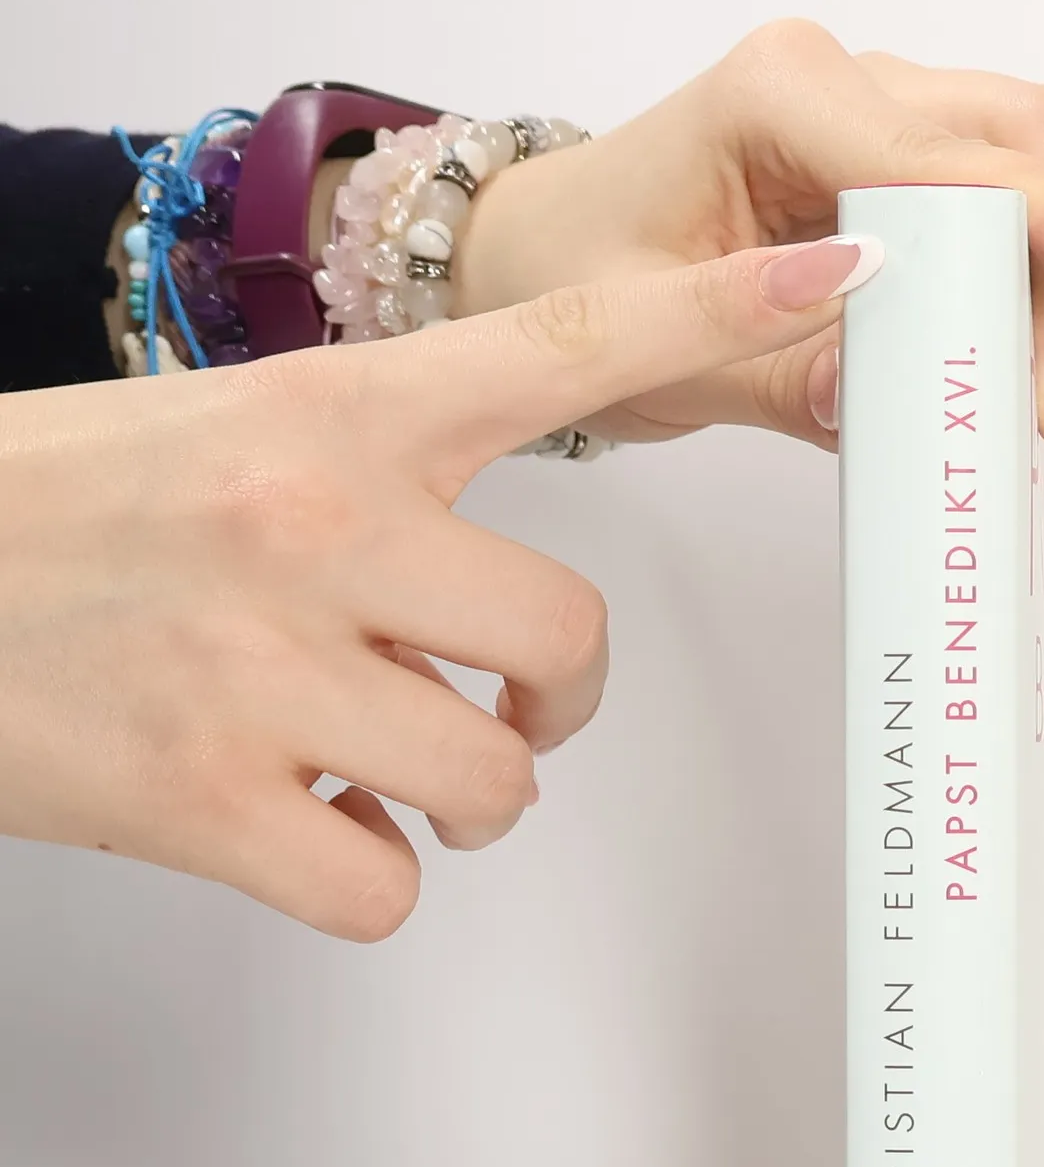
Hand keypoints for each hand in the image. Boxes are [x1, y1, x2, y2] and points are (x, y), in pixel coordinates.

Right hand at [0, 236, 880, 937]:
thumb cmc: (55, 518)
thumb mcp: (221, 439)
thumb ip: (375, 484)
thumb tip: (492, 611)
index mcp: (329, 419)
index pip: (565, 346)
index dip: (715, 309)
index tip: (840, 276)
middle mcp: (314, 532)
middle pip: (570, 643)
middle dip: (557, 701)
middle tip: (504, 706)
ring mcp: (263, 676)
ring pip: (496, 786)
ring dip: (465, 800)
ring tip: (374, 767)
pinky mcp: (207, 806)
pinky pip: (388, 890)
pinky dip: (367, 882)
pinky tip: (303, 829)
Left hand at [455, 20, 1043, 479]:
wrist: (552, 256)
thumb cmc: (581, 279)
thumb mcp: (649, 346)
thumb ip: (770, 365)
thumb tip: (882, 393)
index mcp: (779, 97)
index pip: (954, 156)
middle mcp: (853, 86)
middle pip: (1041, 137)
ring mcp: (894, 118)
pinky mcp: (916, 165)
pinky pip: (1029, 195)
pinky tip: (1026, 360)